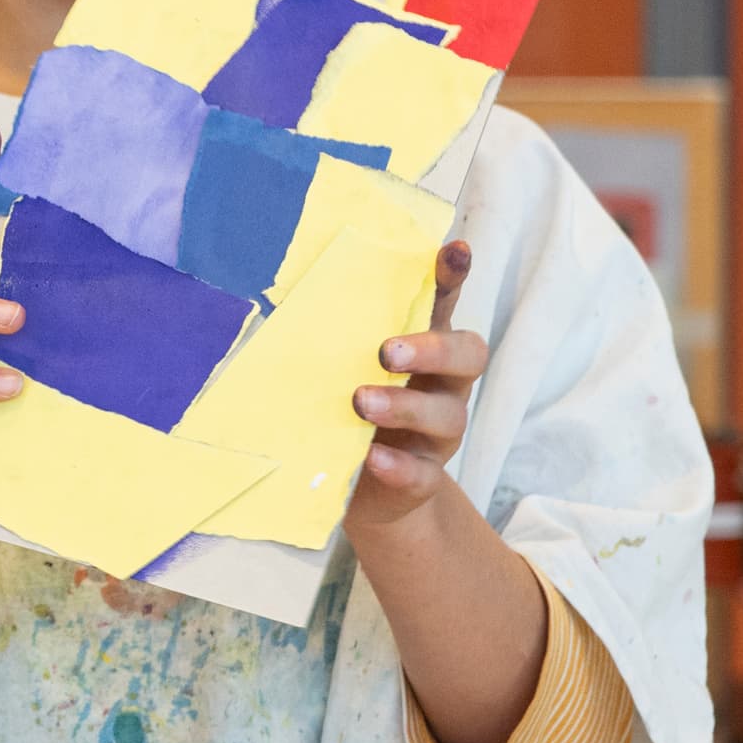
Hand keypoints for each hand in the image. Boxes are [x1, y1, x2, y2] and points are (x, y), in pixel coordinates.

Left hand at [347, 241, 486, 542]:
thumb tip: (276, 290)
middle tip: (387, 351)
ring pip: (444, 415)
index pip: (443, 306)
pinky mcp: (422, 479)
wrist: (360, 491)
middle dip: (431, 349)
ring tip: (361, 402)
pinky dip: (398, 466)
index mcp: (424, 350)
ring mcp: (437, 436)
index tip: (452, 251)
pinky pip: (422, 473)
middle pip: (466, 356)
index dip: (452, 279)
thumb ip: (331, 338)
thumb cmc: (347, 411)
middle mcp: (442, 387)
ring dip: (404, 405)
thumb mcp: (341, 370)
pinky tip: (372, 457)